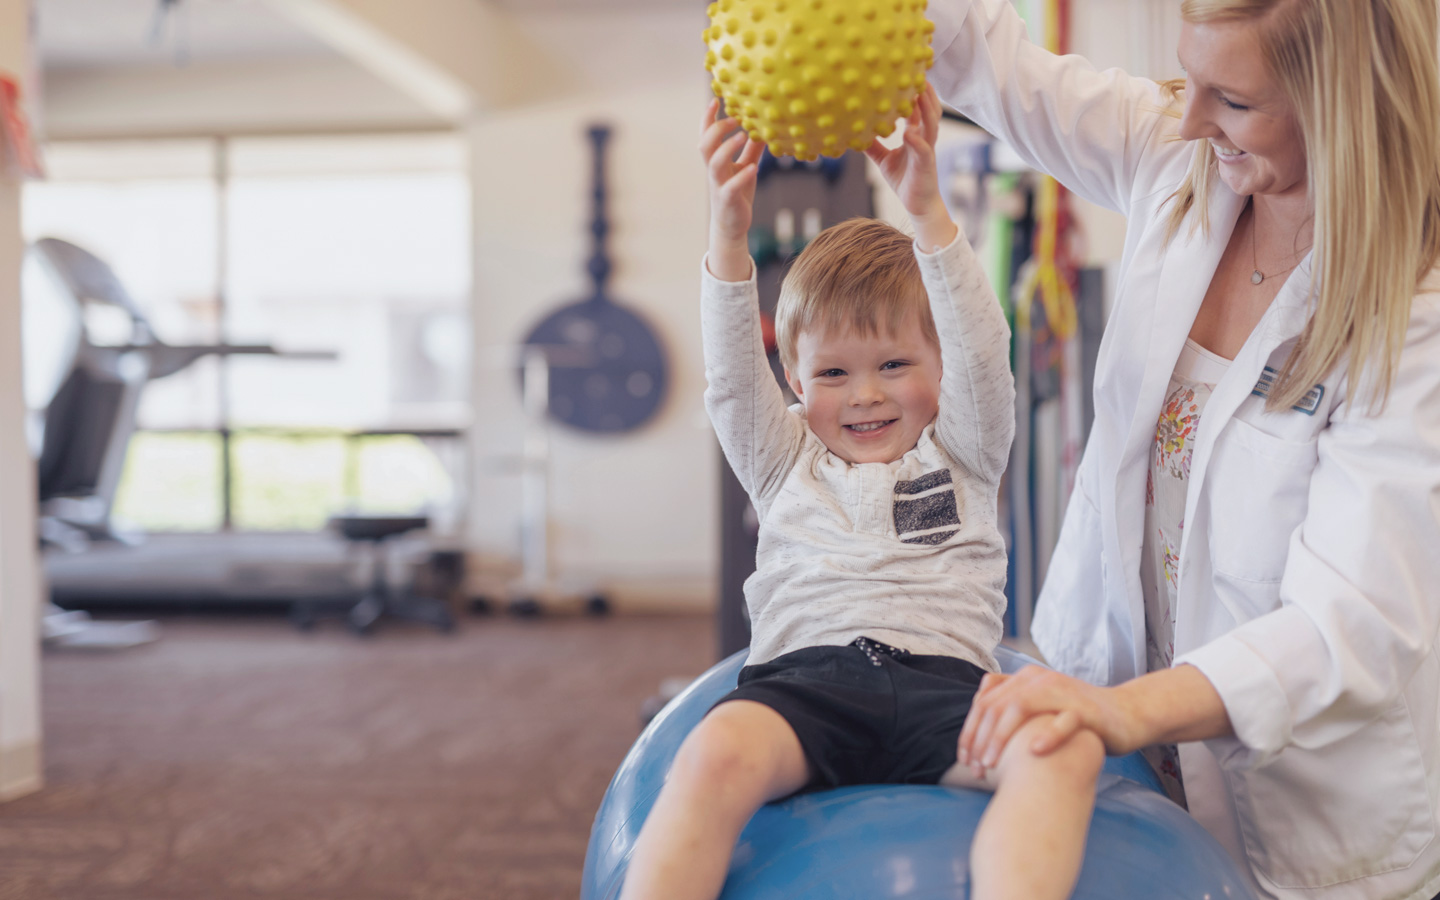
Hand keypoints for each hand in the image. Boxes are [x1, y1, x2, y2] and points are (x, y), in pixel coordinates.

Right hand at [700, 99, 763, 250]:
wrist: (732, 226)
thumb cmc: (738, 193)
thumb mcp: (746, 166)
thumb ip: (752, 148)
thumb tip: (764, 126)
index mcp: (716, 161)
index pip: (706, 135)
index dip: (708, 118)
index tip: (716, 99)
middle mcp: (714, 171)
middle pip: (705, 145)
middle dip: (716, 128)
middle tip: (734, 118)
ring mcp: (719, 186)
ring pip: (714, 163)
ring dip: (727, 147)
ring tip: (743, 135)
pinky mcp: (728, 201)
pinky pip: (730, 187)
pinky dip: (741, 176)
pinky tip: (754, 168)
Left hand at [864, 81, 953, 248]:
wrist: (918, 204)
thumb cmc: (904, 179)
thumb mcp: (884, 160)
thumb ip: (874, 145)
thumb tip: (856, 132)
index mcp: (916, 134)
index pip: (917, 108)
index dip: (914, 91)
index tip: (906, 73)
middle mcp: (924, 138)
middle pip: (929, 109)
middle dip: (926, 91)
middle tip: (917, 71)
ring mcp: (927, 149)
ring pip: (931, 124)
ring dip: (926, 108)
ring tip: (920, 92)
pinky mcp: (926, 164)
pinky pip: (923, 149)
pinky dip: (917, 140)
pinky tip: (908, 132)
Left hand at [958, 665, 1143, 776]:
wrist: (1126, 714)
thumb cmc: (1075, 717)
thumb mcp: (1040, 708)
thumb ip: (1011, 708)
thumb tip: (976, 724)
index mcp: (1025, 679)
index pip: (986, 702)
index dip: (970, 731)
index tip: (964, 759)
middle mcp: (1040, 680)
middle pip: (997, 705)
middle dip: (980, 738)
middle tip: (975, 768)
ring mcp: (1063, 692)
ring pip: (1021, 707)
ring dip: (1002, 737)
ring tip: (991, 764)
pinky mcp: (1087, 710)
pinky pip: (1065, 720)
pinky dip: (1048, 735)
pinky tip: (1034, 752)